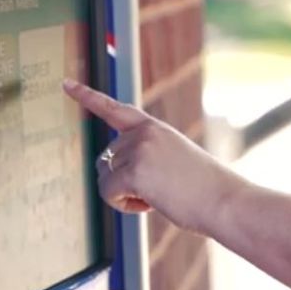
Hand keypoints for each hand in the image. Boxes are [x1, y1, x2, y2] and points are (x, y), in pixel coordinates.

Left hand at [62, 79, 244, 234]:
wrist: (225, 200)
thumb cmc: (206, 189)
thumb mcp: (176, 161)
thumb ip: (147, 157)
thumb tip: (112, 173)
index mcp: (155, 128)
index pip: (115, 109)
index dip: (88, 97)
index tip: (65, 84)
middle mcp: (143, 134)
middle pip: (105, 159)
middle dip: (121, 181)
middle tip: (154, 192)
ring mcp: (138, 150)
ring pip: (104, 178)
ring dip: (124, 195)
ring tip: (157, 197)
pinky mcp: (135, 171)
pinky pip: (108, 193)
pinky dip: (124, 205)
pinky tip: (150, 204)